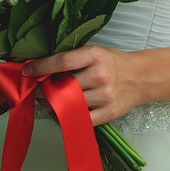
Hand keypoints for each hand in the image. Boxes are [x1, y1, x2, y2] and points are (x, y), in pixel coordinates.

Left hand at [22, 44, 140, 125]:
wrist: (141, 77)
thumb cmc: (113, 62)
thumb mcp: (95, 50)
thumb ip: (73, 54)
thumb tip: (42, 60)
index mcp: (95, 56)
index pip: (62, 61)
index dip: (42, 67)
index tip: (28, 71)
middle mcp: (100, 75)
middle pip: (63, 86)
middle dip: (43, 90)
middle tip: (36, 89)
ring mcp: (105, 95)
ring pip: (69, 104)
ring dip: (52, 104)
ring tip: (48, 100)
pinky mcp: (108, 112)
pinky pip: (80, 120)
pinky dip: (65, 118)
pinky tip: (60, 112)